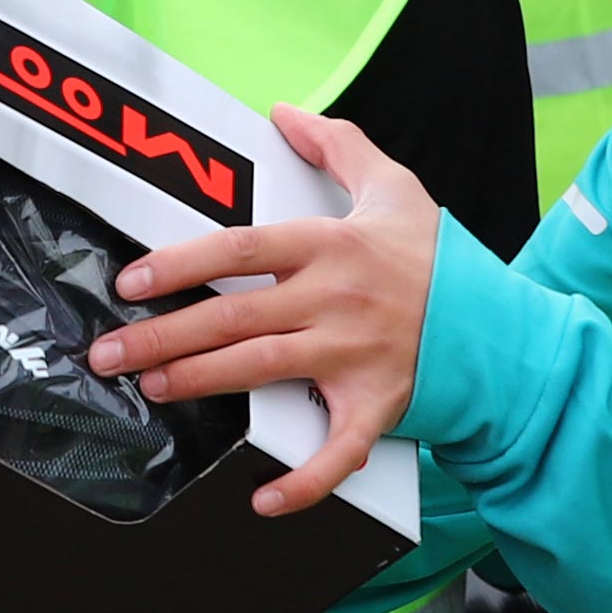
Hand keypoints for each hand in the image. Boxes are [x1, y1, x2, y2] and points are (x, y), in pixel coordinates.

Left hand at [83, 112, 433, 513]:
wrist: (500, 323)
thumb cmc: (435, 259)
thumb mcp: (394, 186)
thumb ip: (338, 146)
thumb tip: (287, 113)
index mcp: (333, 246)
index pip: (243, 248)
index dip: (182, 264)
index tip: (133, 282)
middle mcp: (337, 300)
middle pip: (235, 317)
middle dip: (164, 336)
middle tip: (111, 352)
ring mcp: (355, 357)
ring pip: (263, 371)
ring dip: (200, 382)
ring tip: (152, 387)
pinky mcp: (376, 406)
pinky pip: (336, 449)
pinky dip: (303, 480)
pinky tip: (263, 499)